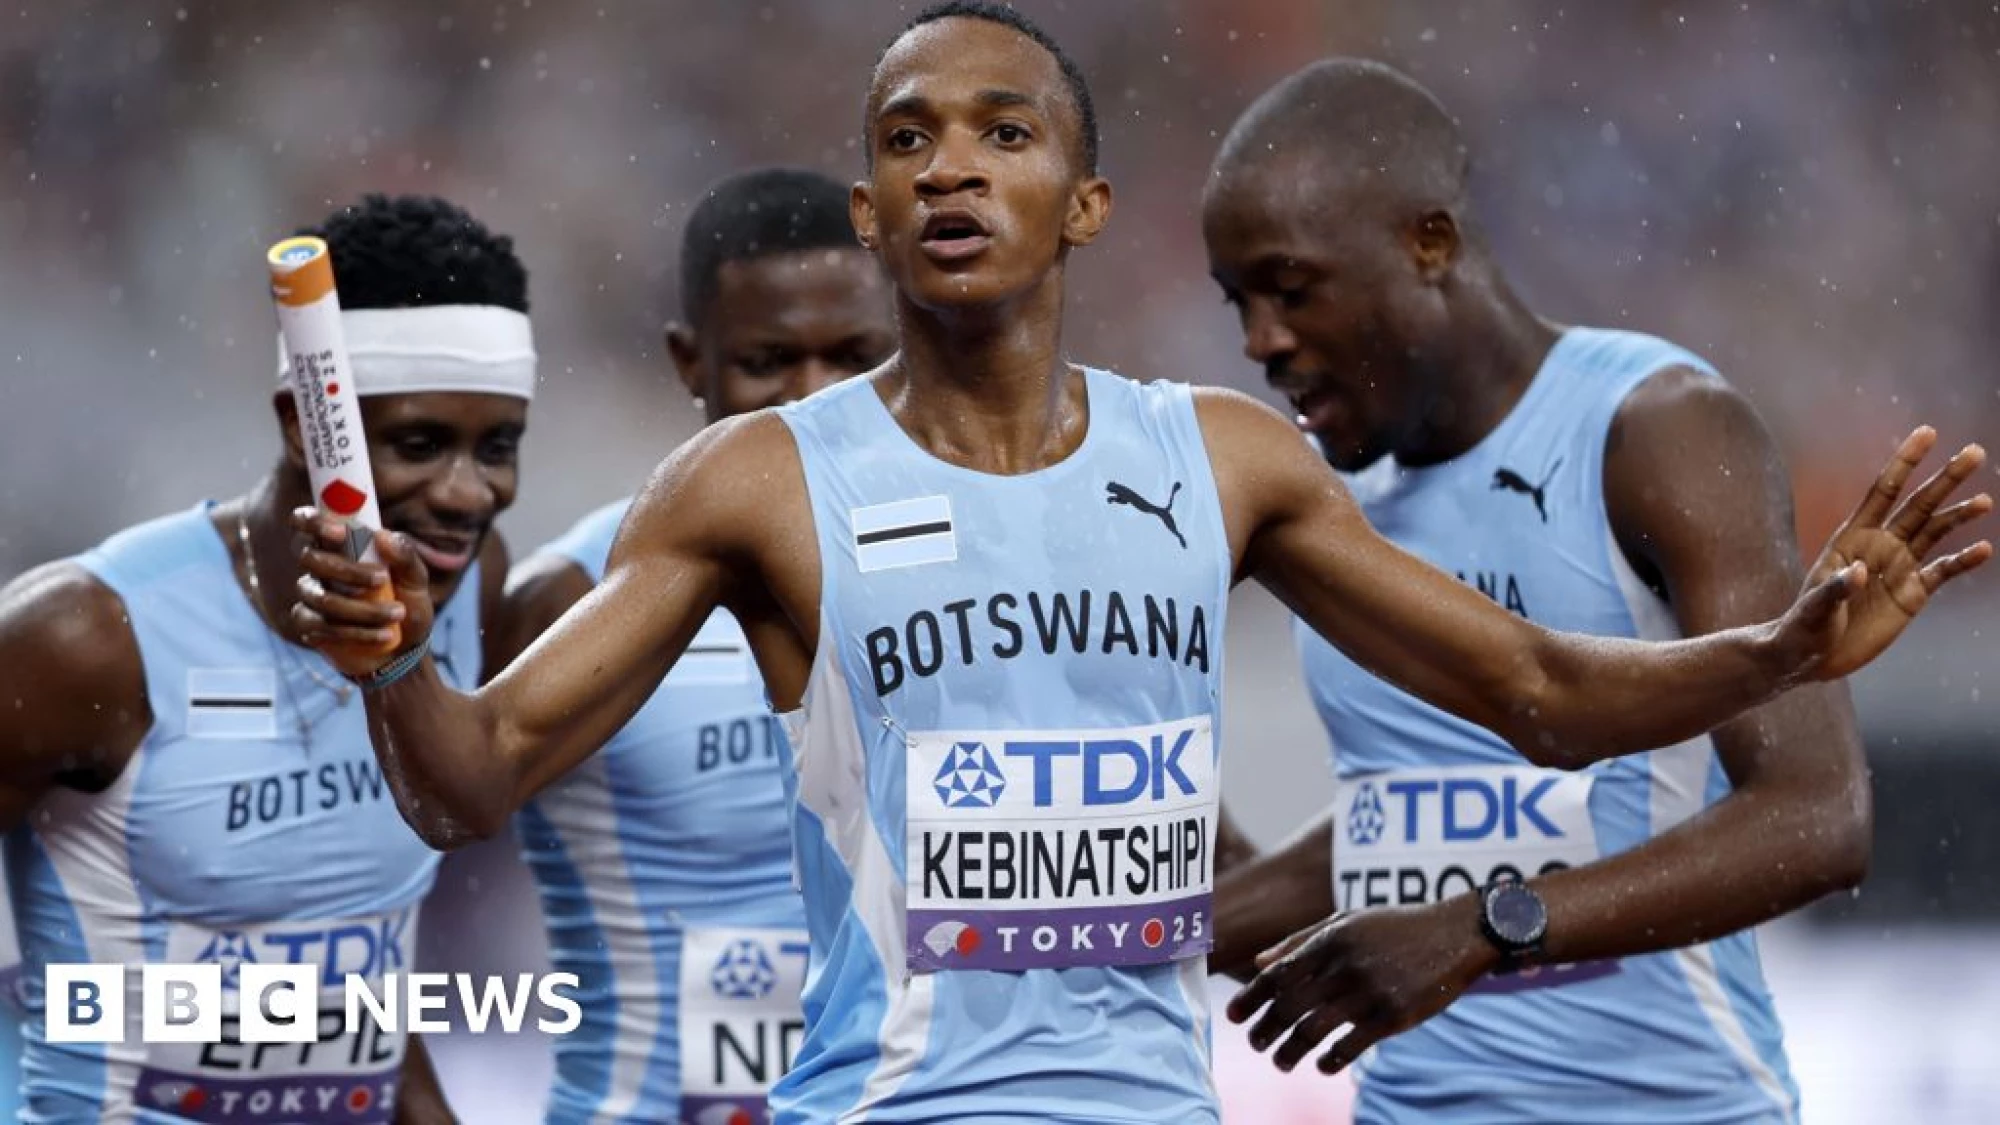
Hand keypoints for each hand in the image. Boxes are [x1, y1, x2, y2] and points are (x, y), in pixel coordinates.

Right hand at [287, 507, 432, 678]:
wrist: (406, 649)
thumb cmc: (407, 603)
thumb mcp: (416, 579)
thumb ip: (405, 554)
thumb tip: (382, 535)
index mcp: (340, 546)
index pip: (306, 522)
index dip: (313, 521)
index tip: (341, 532)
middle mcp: (319, 568)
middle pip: (310, 557)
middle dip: (348, 571)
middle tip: (382, 579)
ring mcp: (311, 597)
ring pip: (321, 598)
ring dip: (363, 609)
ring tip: (397, 614)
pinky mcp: (309, 627)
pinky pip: (321, 626)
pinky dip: (356, 632)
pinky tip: (382, 635)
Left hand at [1226, 896, 1496, 1074]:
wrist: (1454, 935)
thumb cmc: (1395, 927)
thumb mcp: (1346, 922)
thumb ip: (1300, 941)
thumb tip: (1259, 963)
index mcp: (1330, 940)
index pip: (1277, 974)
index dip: (1250, 998)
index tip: (1233, 1017)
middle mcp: (1345, 966)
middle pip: (1289, 1006)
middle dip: (1264, 1030)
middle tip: (1255, 1044)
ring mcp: (1370, 993)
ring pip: (1314, 1031)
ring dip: (1290, 1051)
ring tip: (1280, 1061)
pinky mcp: (1394, 1017)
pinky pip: (1351, 1046)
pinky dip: (1330, 1060)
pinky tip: (1322, 1065)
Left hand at [1772, 428, 1990, 681]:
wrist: (1812, 657)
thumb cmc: (1804, 627)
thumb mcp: (1814, 608)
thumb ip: (1835, 588)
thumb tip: (1858, 571)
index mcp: (1852, 537)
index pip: (1883, 491)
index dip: (1905, 462)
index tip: (1928, 433)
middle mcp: (1880, 545)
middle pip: (1918, 505)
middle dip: (1945, 479)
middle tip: (1974, 452)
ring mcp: (1898, 568)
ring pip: (1935, 532)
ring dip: (1959, 515)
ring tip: (1985, 500)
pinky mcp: (1912, 594)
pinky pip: (1942, 571)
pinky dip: (1962, 560)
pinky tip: (1982, 550)